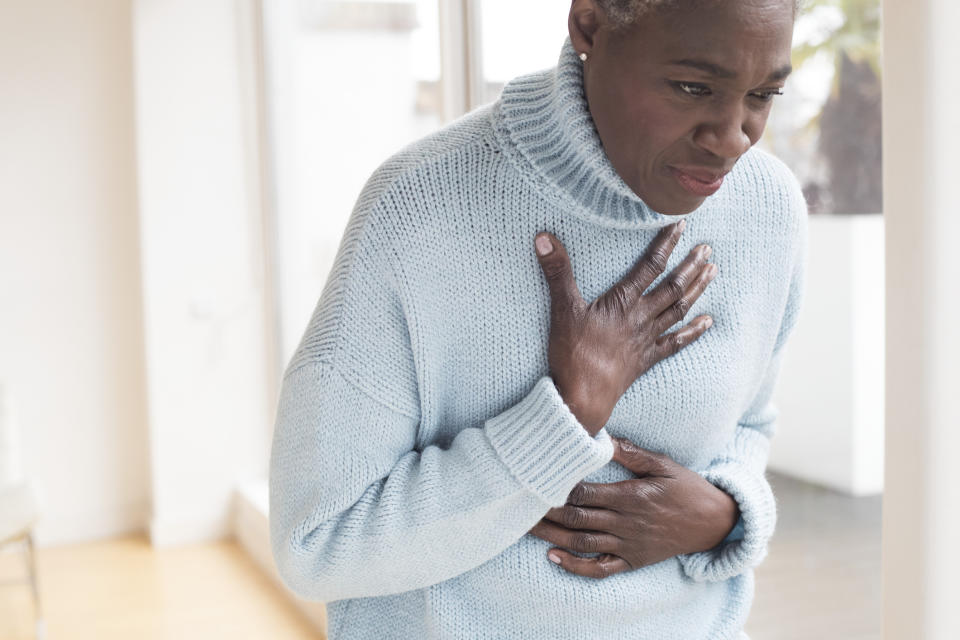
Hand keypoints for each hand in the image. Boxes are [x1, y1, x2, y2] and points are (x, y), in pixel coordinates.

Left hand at [528, 437, 739, 578]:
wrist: (715, 523)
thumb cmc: (687, 488)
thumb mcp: (664, 464)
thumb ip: (632, 453)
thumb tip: (602, 438)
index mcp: (632, 496)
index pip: (585, 492)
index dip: (559, 486)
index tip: (537, 477)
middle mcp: (626, 523)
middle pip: (577, 517)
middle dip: (546, 511)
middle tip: (518, 502)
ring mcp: (628, 545)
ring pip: (582, 543)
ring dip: (552, 535)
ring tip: (525, 527)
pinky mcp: (632, 561)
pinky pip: (600, 569)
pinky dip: (576, 566)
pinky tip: (553, 557)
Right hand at [533, 220, 716, 434]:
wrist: (583, 396)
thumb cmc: (572, 353)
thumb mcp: (561, 309)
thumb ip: (557, 272)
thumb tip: (543, 237)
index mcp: (623, 302)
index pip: (649, 266)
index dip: (666, 244)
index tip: (681, 226)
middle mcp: (641, 317)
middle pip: (672, 287)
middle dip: (690, 266)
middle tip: (707, 248)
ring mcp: (646, 339)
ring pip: (678, 309)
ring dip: (696, 290)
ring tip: (712, 272)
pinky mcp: (646, 359)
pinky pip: (676, 343)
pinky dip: (693, 331)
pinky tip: (707, 321)